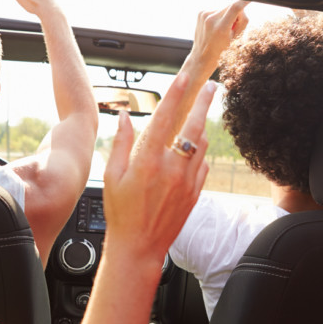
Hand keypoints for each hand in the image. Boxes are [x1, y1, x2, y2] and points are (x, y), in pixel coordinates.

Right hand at [102, 78, 217, 264]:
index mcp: (148, 161)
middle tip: (211, 86)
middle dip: (204, 103)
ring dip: (202, 127)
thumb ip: (120, 143)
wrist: (139, 247)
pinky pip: (202, 165)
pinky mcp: (195, 193)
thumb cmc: (120, 213)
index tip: (184, 76)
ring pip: (201, 145)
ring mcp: (187, 182)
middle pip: (193, 127)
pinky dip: (199, 152)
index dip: (175, 94)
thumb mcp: (111, 176)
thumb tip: (125, 117)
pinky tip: (194, 148)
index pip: (164, 118)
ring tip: (201, 114)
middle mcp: (171, 169)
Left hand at [185, 0, 249, 75]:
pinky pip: (216, 9)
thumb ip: (242, 21)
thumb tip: (242, 5)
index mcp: (221, 27)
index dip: (244, 1)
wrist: (202, 56)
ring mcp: (204, 15)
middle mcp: (211, 19)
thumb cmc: (220, 50)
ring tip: (221, 28)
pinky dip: (218, 16)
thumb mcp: (235, 38)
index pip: (235, 7)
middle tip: (232, 27)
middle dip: (235, 14)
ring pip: (224, 7)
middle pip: (231, 6)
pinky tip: (215, 26)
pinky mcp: (201, 12)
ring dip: (226, 15)